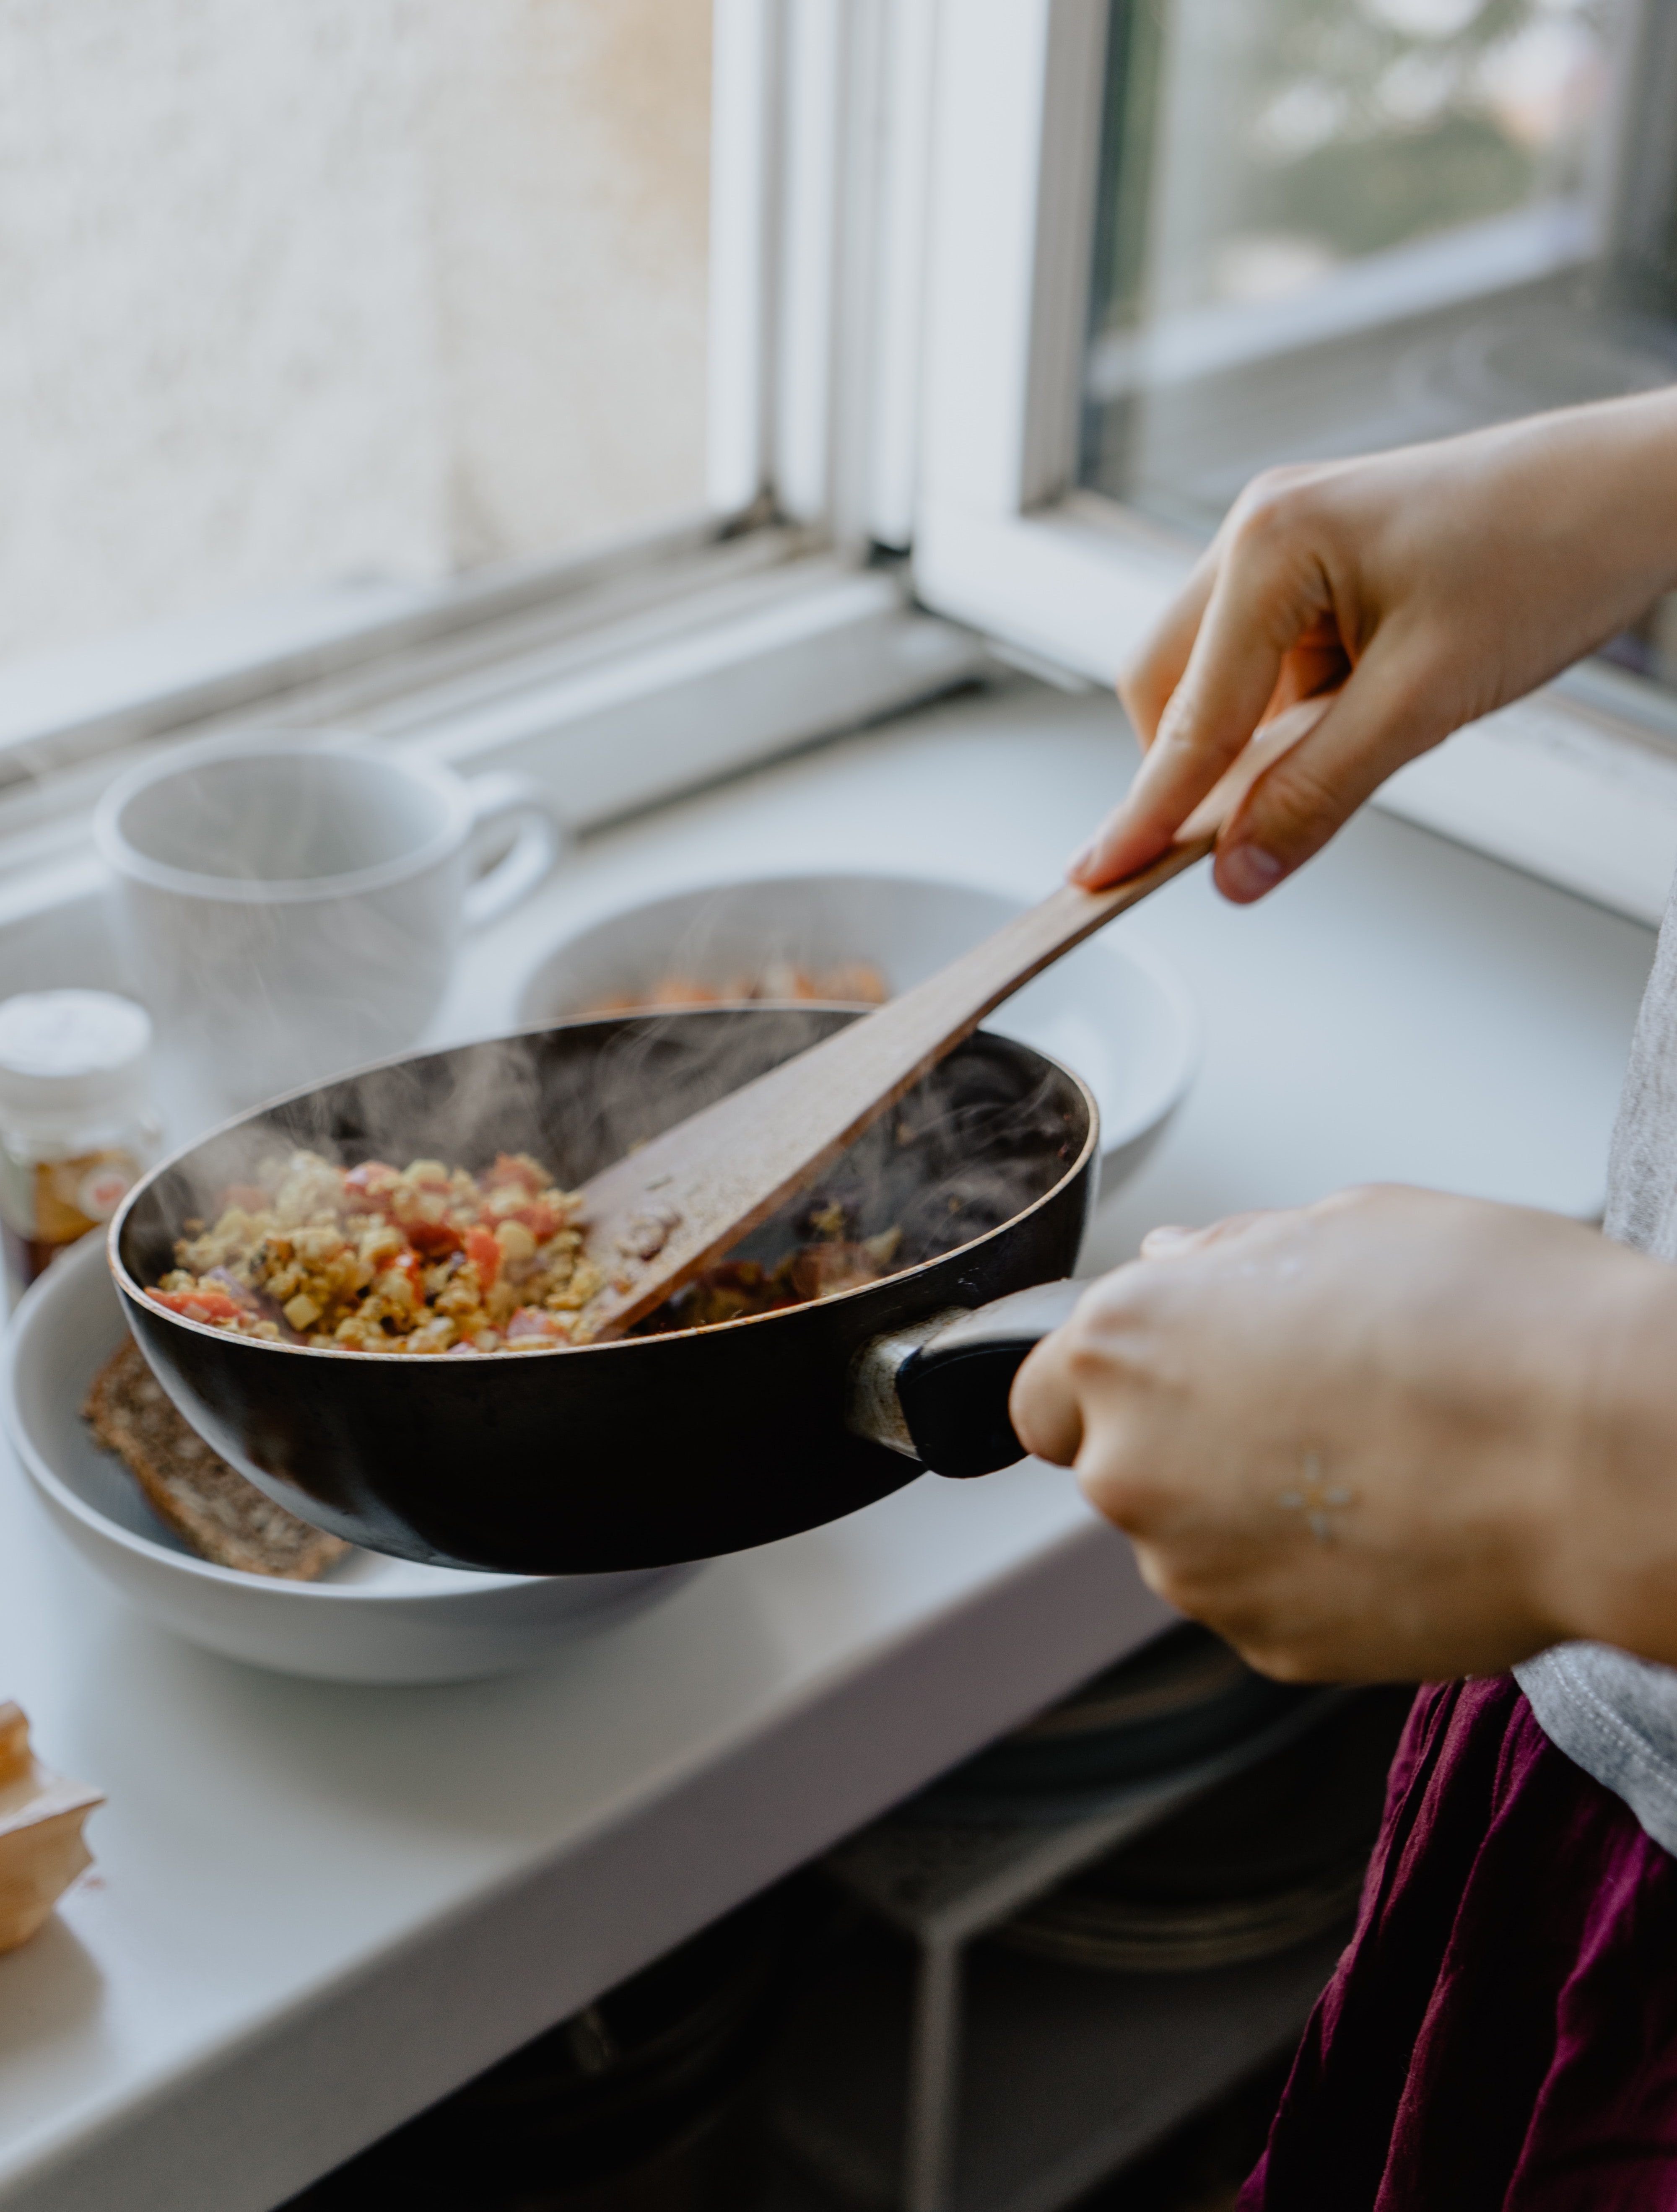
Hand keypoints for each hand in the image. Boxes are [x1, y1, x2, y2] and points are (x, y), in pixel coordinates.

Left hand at [1010, 1186, 1676, 1682]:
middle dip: (1191, 1442)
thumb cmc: (1487, 1318)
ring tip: (1380, 1461)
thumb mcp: (1347, 1224)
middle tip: (1314, 1406)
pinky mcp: (1270, 1647)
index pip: (1043, 1392)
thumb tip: (1180, 1264)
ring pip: (1195, 1540)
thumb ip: (1233, 1257)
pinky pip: (1266, 1601)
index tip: (1174, 1376)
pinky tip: (1402, 1523)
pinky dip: (1314, 1574)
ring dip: (1254, 1511)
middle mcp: (1131, 1465)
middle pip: (1121, 1466)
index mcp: (1127, 1343)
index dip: (1108, 1384)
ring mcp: (1196, 1571)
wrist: (1597, 1452)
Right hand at [1069, 391, 1676, 903]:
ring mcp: (1287, 543)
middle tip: (1229, 841)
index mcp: (1269, 542)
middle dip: (1193, 768)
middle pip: (1167, 686)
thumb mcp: (1428, 699)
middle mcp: (1260, 530)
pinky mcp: (1322, 566)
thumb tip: (1239, 868)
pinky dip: (1295, 715)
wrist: (1640, 491)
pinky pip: (1269, 664)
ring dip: (1255, 741)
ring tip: (1355, 748)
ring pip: (1216, 679)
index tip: (1098, 876)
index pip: (1185, 714)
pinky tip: (1365, 716)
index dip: (1146, 810)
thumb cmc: (1552, 553)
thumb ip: (1319, 790)